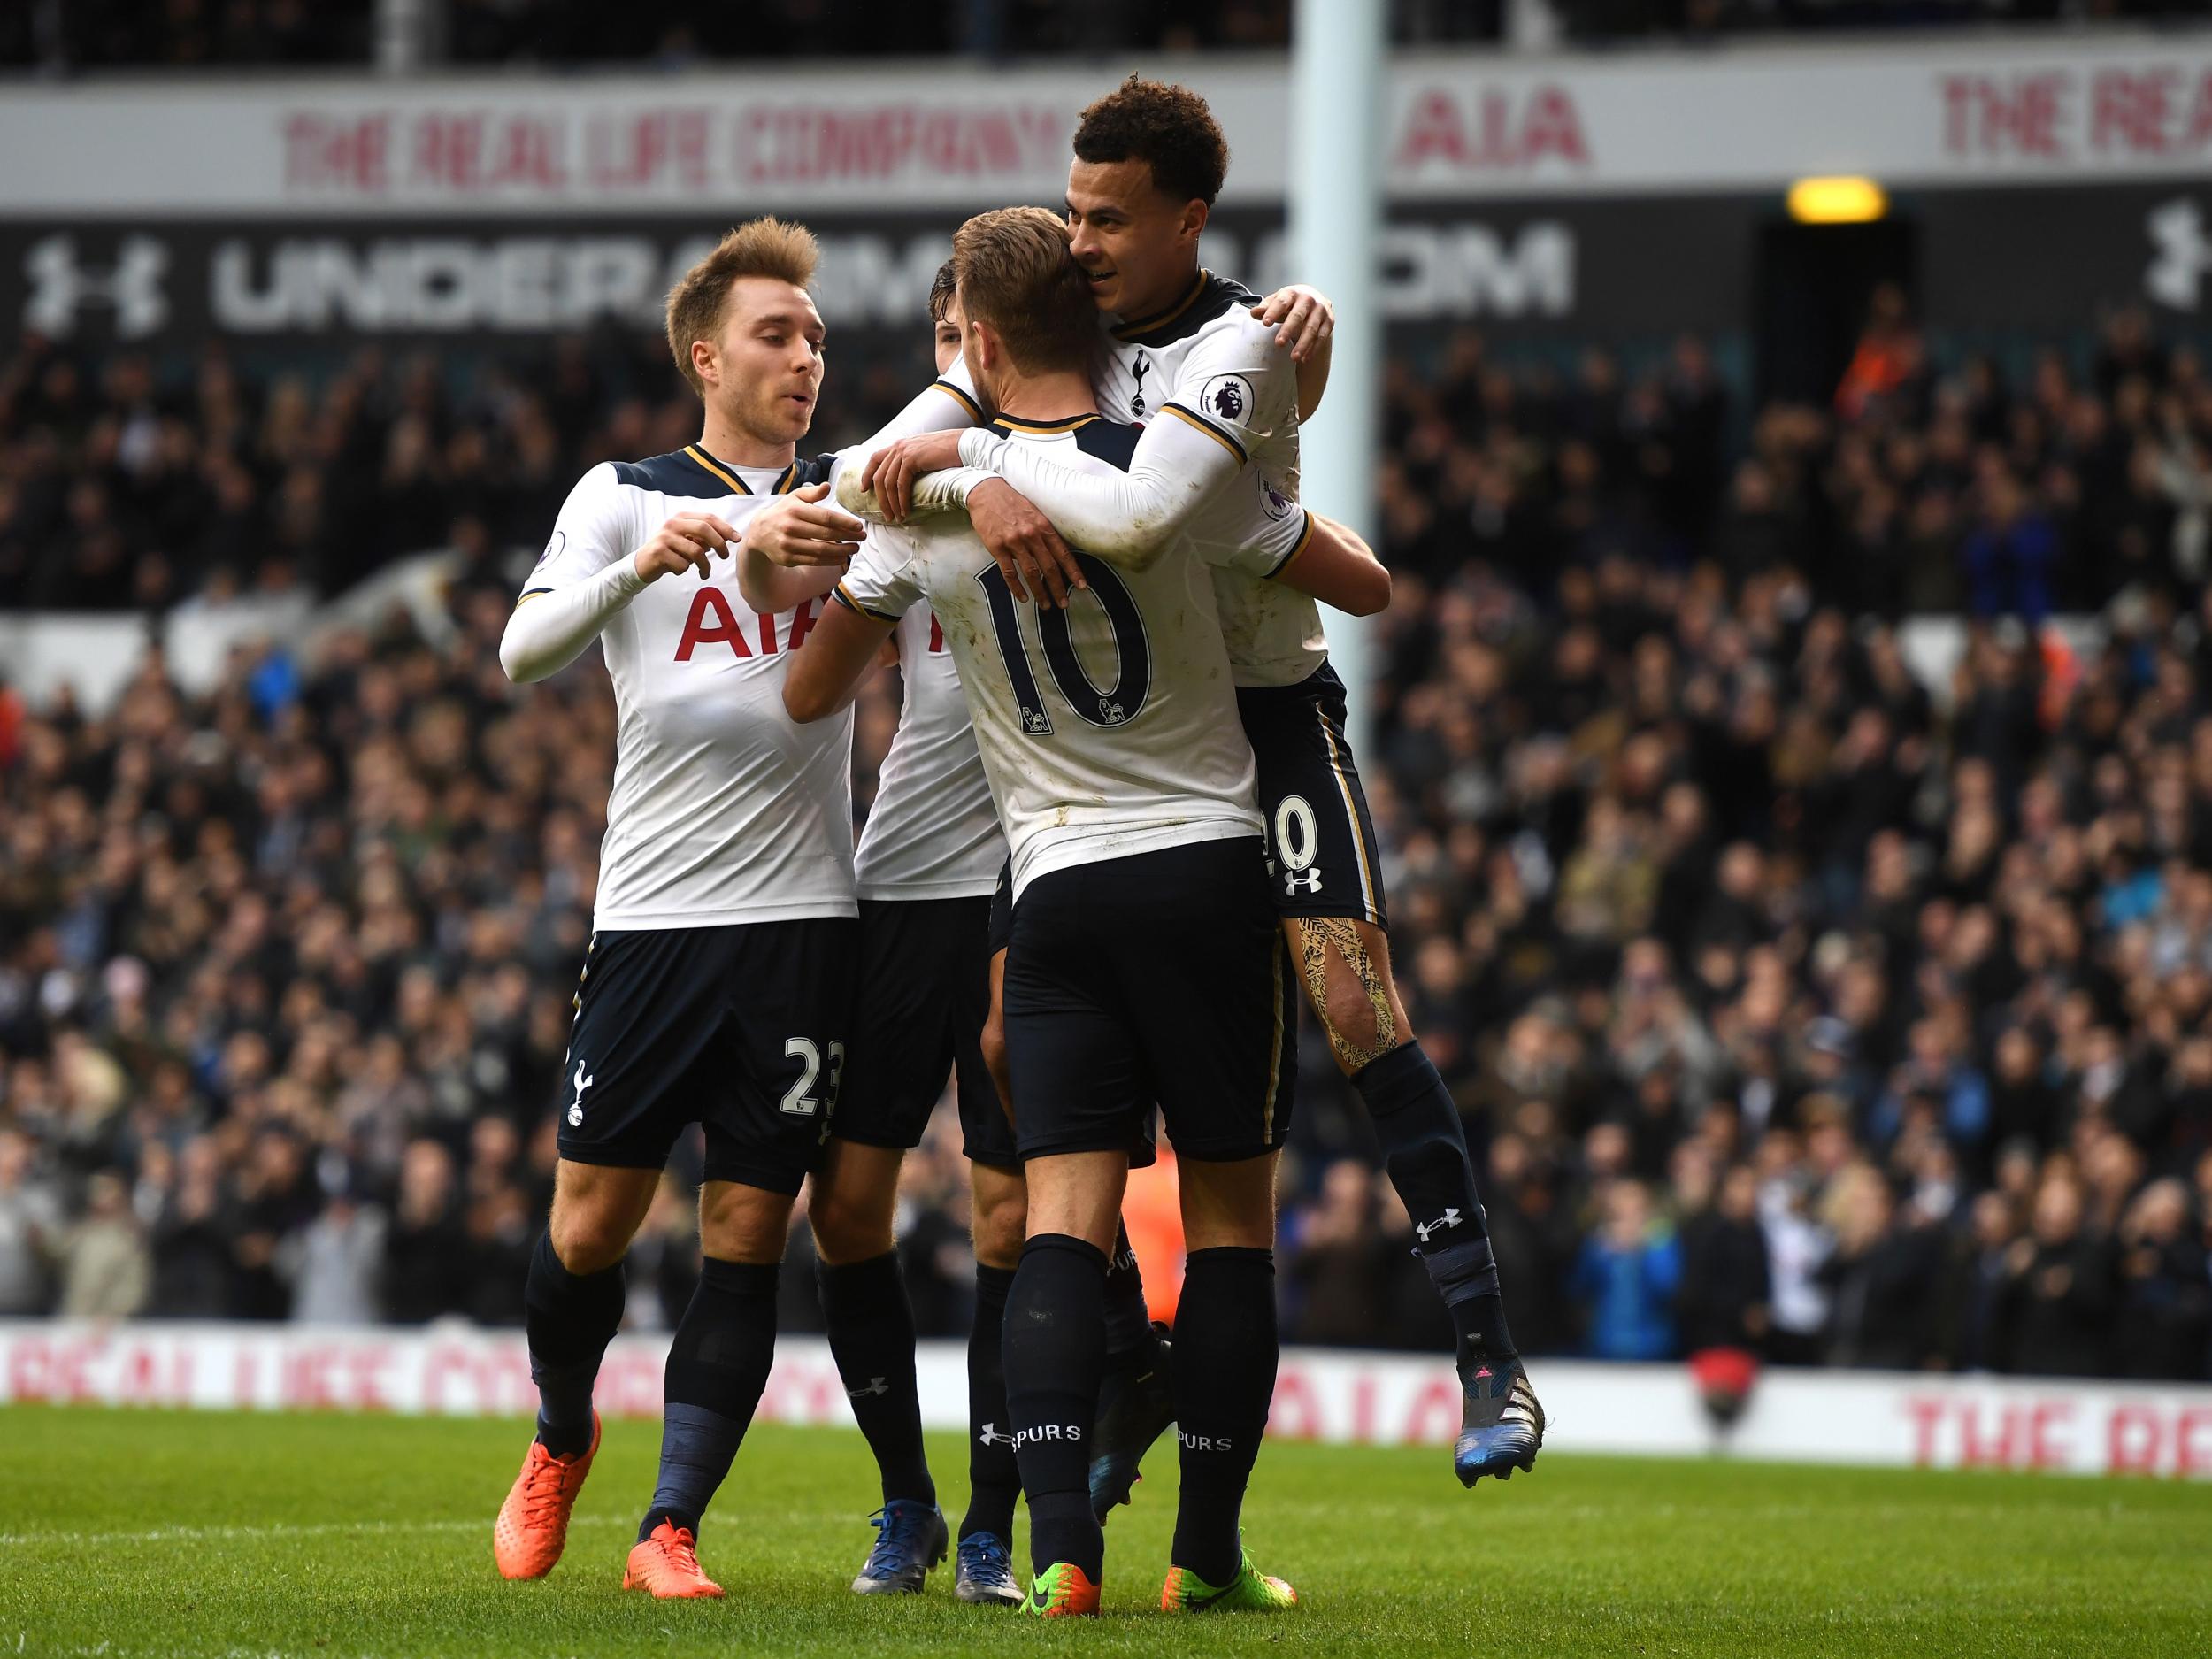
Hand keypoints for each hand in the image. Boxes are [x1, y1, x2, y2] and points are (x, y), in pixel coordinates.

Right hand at [632, 511, 738, 582]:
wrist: (642, 563)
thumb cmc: (670, 551)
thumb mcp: (687, 541)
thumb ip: (704, 537)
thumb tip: (728, 537)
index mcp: (682, 517)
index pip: (708, 518)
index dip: (725, 528)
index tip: (737, 539)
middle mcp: (673, 524)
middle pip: (704, 529)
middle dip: (720, 544)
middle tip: (724, 556)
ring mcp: (665, 537)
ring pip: (696, 551)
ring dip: (704, 565)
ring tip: (704, 573)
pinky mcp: (658, 552)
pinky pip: (683, 565)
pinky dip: (684, 570)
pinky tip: (678, 569)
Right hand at [740, 484, 864, 567]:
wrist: (759, 533)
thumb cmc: (783, 512)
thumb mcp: (794, 498)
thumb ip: (812, 493)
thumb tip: (828, 486)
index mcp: (795, 510)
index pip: (825, 517)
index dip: (844, 522)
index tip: (858, 526)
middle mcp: (791, 527)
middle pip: (826, 534)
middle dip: (848, 537)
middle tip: (862, 537)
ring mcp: (789, 544)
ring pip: (821, 550)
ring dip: (842, 551)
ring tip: (855, 548)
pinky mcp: (788, 558)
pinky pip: (814, 561)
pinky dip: (830, 561)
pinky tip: (841, 558)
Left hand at [862, 433, 963, 522]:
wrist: (964, 445)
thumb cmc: (949, 452)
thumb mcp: (925, 454)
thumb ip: (912, 461)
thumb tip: (906, 478)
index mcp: (900, 444)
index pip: (874, 458)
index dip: (866, 474)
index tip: (863, 489)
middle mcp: (898, 446)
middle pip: (879, 475)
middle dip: (880, 498)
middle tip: (885, 515)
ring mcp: (904, 451)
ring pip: (888, 483)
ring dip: (891, 503)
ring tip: (895, 517)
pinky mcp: (912, 459)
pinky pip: (901, 485)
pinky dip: (901, 500)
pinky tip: (905, 511)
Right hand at [969, 479, 1084, 607]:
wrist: (986, 490)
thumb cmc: (1012, 501)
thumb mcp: (1034, 511)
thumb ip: (1044, 531)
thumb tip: (1053, 551)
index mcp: (1043, 526)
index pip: (1063, 553)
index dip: (1073, 571)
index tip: (1082, 586)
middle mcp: (1031, 535)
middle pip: (1049, 567)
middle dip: (1058, 587)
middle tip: (1064, 603)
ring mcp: (1014, 542)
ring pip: (1031, 572)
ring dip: (1040, 591)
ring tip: (1046, 605)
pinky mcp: (997, 547)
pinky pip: (1009, 572)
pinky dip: (1016, 587)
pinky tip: (1023, 597)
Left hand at [1255, 283, 1334, 363]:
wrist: (1314, 300)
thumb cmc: (1290, 303)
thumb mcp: (1277, 303)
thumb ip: (1265, 308)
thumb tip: (1253, 313)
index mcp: (1292, 293)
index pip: (1282, 302)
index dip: (1273, 312)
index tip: (1265, 323)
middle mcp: (1308, 299)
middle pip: (1298, 315)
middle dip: (1288, 329)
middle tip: (1278, 343)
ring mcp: (1321, 310)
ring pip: (1312, 329)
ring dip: (1303, 344)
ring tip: (1293, 358)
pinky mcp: (1329, 322)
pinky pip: (1322, 337)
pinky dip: (1313, 349)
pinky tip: (1304, 359)